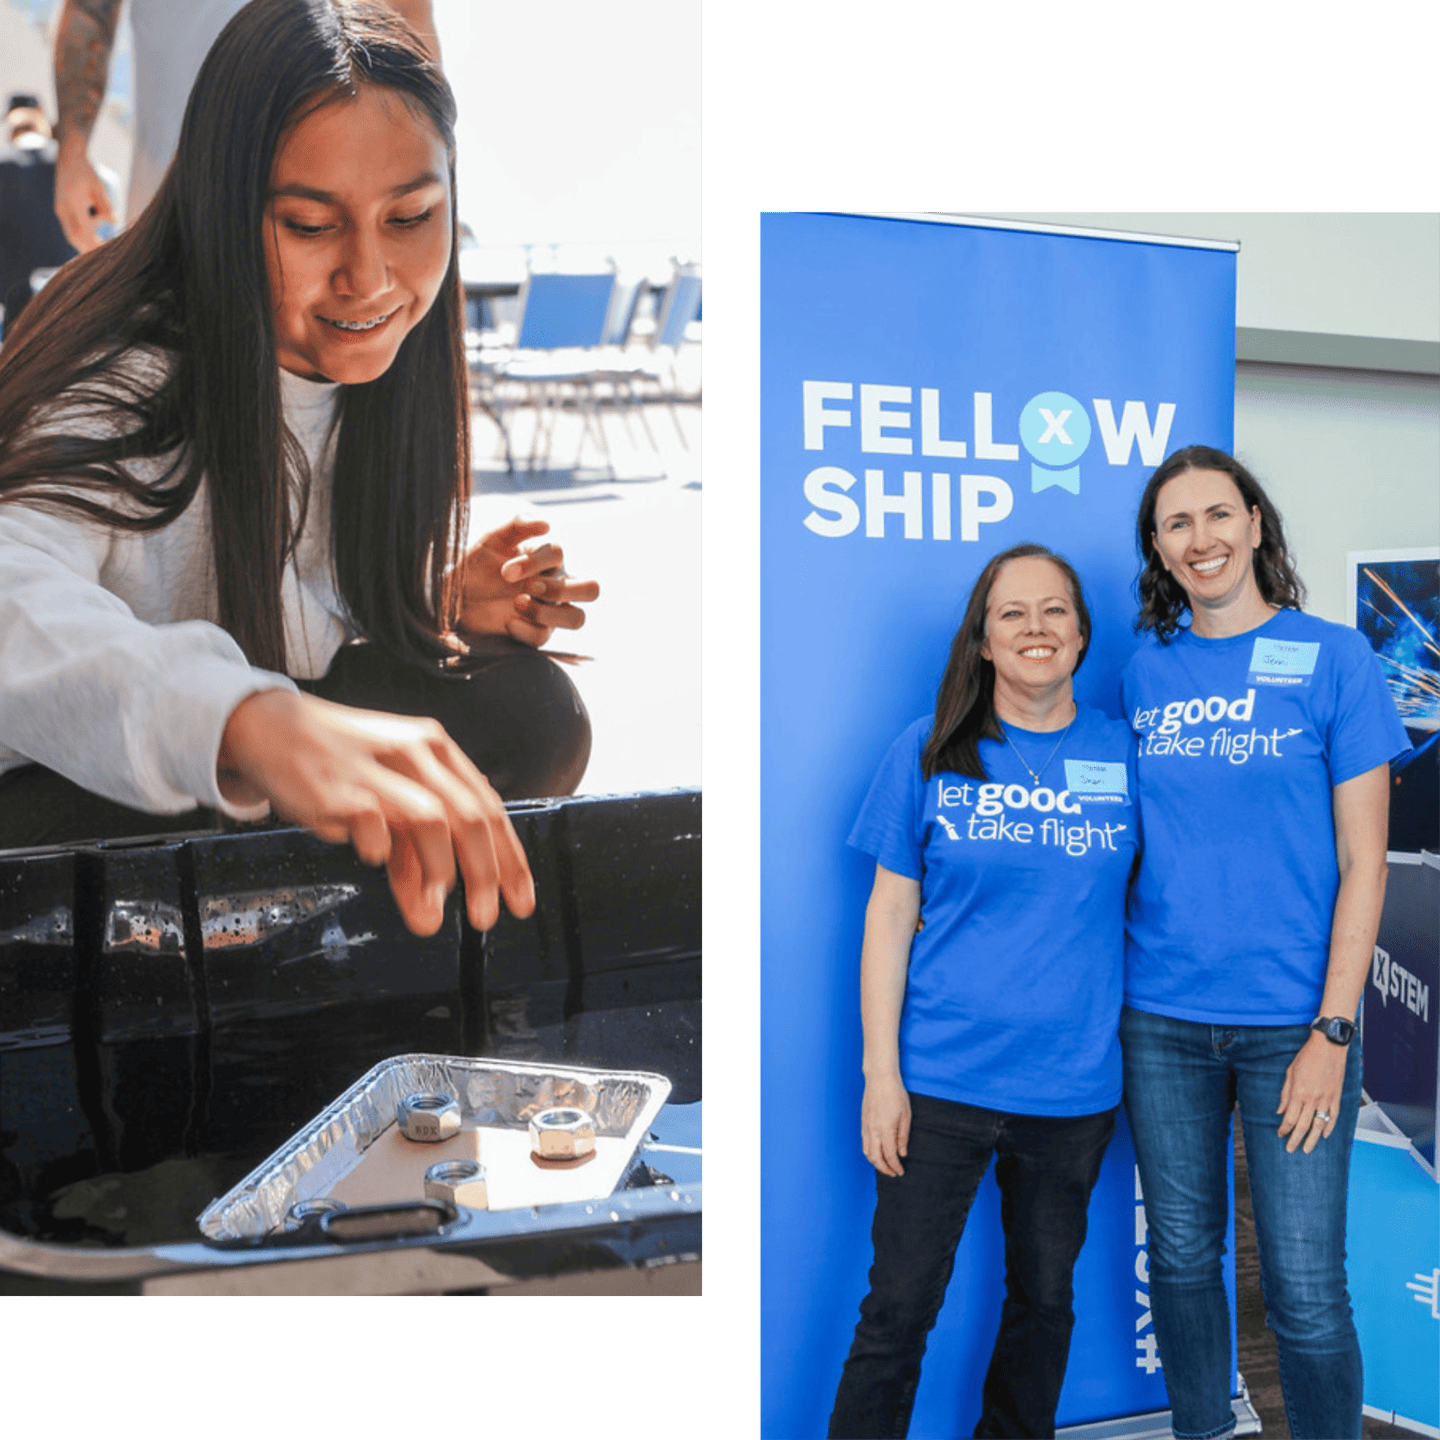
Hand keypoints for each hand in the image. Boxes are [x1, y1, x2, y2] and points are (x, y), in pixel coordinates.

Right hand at [54, 143, 114, 251]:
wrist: (69, 160)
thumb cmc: (85, 172)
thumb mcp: (98, 186)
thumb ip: (105, 204)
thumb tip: (114, 221)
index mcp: (71, 202)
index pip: (81, 230)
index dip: (92, 244)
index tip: (105, 253)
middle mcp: (62, 209)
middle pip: (74, 237)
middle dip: (89, 250)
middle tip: (106, 261)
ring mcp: (60, 211)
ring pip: (72, 236)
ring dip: (87, 246)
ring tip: (104, 254)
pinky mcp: (62, 212)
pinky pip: (71, 230)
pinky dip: (83, 238)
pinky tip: (97, 242)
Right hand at [218, 689, 534, 936]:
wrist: (270, 728)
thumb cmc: (339, 766)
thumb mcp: (387, 800)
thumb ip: (412, 853)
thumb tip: (431, 911)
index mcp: (437, 750)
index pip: (490, 808)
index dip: (510, 860)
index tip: (521, 900)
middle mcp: (415, 753)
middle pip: (470, 817)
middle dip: (486, 874)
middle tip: (486, 918)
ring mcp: (377, 766)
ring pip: (432, 820)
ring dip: (440, 871)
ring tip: (434, 911)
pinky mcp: (336, 784)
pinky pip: (371, 823)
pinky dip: (379, 848)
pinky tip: (373, 858)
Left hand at [455, 517, 598, 648]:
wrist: (455, 596)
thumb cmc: (478, 566)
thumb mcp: (492, 540)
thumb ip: (517, 525)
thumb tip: (546, 524)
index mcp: (548, 561)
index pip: (559, 554)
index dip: (535, 562)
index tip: (504, 572)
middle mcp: (557, 586)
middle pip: (591, 589)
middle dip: (561, 589)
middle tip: (531, 588)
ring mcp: (549, 612)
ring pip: (577, 618)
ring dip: (549, 612)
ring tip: (517, 604)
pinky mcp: (535, 634)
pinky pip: (543, 637)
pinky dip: (525, 630)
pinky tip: (506, 622)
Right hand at [861, 1073, 910, 1176]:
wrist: (880, 1078)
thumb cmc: (896, 1094)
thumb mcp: (906, 1115)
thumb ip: (903, 1136)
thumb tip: (902, 1153)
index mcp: (885, 1129)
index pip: (889, 1155)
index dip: (895, 1166)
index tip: (901, 1172)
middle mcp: (873, 1130)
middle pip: (875, 1158)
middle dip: (884, 1169)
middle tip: (894, 1173)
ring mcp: (866, 1126)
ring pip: (867, 1152)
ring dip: (876, 1162)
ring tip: (885, 1166)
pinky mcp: (863, 1122)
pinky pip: (864, 1143)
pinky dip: (870, 1152)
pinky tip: (877, 1152)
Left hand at [1276, 1030, 1346, 1153]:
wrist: (1329, 1046)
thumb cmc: (1307, 1056)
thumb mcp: (1290, 1072)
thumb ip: (1285, 1093)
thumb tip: (1280, 1110)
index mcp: (1298, 1092)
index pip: (1289, 1117)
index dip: (1284, 1128)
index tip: (1280, 1134)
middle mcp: (1312, 1098)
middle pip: (1303, 1125)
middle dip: (1295, 1139)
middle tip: (1290, 1149)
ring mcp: (1326, 1099)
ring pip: (1319, 1125)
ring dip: (1312, 1139)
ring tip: (1307, 1149)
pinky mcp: (1337, 1096)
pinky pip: (1333, 1116)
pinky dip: (1329, 1127)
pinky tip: (1324, 1135)